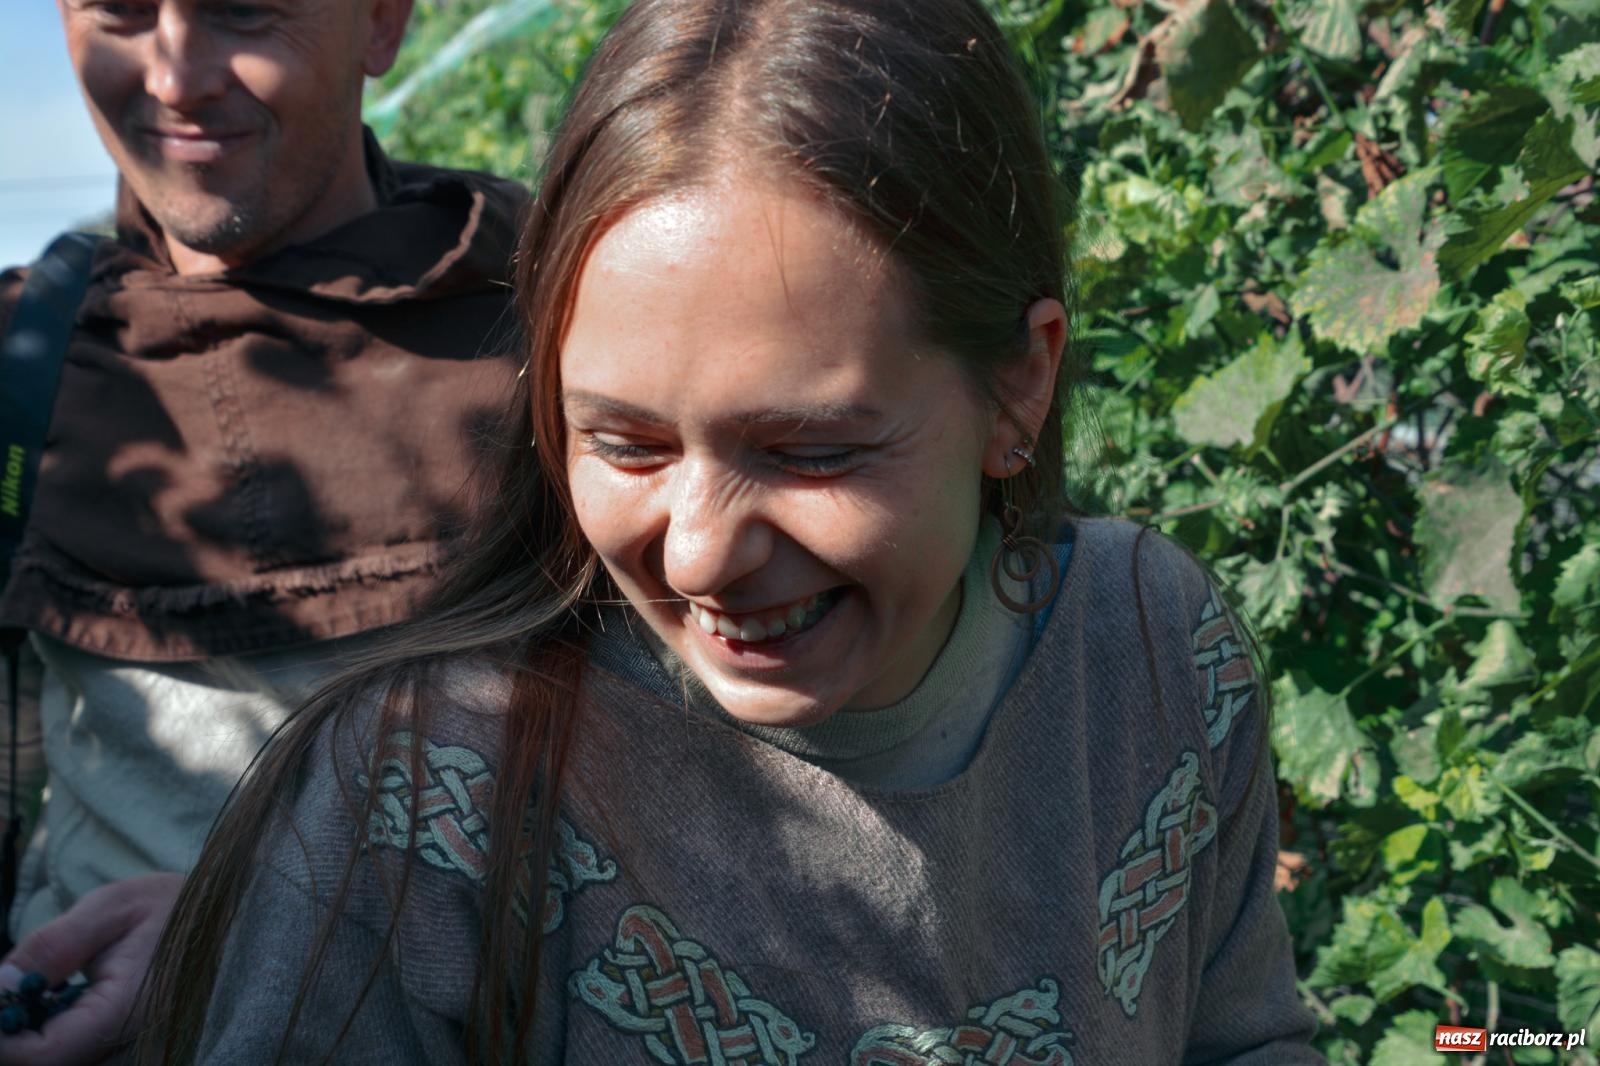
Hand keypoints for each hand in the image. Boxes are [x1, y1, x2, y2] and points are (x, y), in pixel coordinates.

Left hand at [0, 873, 184, 1064]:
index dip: (2, 1037)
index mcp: (124, 1012)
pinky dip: (52, 1028)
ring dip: (33, 1030)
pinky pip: (76, 1049)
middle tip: (14, 987)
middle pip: (46, 1061)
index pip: (41, 1056)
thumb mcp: (113, 907)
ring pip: (60, 1056)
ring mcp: (129, 1047)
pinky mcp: (125, 1042)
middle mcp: (128, 1043)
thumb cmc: (178, 905)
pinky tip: (57, 996)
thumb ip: (53, 946)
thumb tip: (0, 985)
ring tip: (36, 987)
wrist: (233, 912)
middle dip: (16, 1029)